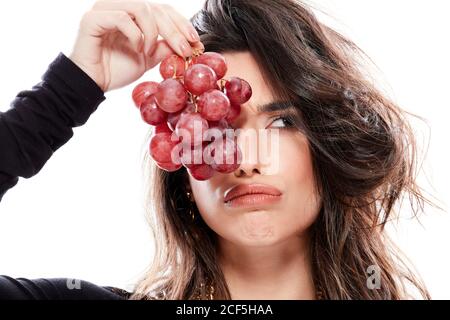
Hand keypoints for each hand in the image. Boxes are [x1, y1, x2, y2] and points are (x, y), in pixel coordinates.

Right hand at [69, 0, 202, 91]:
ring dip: (153, 32)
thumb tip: (187, 43)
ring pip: (141, 7)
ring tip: (150, 51)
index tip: (195, 41)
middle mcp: (119, 5)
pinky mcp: (93, 18)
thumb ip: (164, 47)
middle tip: (185, 49)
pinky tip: (137, 48)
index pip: (163, 9)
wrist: (92, 83)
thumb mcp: (148, 58)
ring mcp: (105, 9)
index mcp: (133, 12)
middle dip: (175, 30)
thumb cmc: (116, 69)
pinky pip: (122, 17)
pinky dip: (136, 34)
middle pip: (156, 8)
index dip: (181, 23)